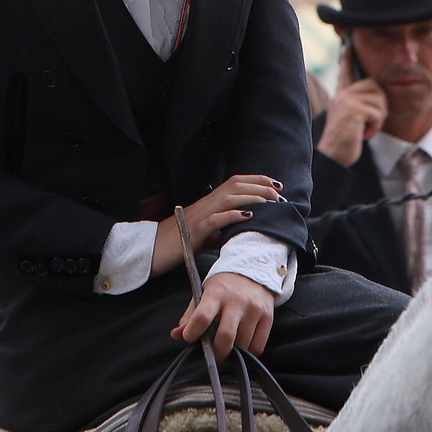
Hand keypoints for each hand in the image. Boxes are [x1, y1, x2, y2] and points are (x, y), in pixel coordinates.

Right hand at [151, 175, 281, 276]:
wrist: (152, 251)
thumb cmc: (178, 243)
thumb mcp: (205, 234)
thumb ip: (222, 229)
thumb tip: (242, 231)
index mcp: (209, 202)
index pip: (235, 183)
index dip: (257, 180)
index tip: (276, 186)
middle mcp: (205, 204)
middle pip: (235, 185)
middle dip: (260, 186)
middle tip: (279, 196)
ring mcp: (199, 216)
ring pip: (228, 198)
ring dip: (252, 198)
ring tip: (269, 204)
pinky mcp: (194, 231)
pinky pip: (215, 219)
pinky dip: (233, 216)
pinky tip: (248, 216)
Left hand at [171, 272, 275, 360]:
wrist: (254, 268)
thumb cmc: (224, 285)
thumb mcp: (204, 292)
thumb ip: (190, 315)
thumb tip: (177, 335)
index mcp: (217, 293)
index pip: (202, 318)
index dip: (192, 333)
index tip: (190, 338)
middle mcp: (237, 301)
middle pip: (225, 337)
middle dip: (216, 354)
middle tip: (212, 357)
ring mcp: (254, 309)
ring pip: (243, 344)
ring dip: (232, 354)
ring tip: (226, 350)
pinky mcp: (267, 316)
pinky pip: (258, 345)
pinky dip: (248, 353)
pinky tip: (241, 349)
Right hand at [315, 49, 387, 166]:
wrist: (333, 156)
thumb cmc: (344, 141)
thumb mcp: (350, 119)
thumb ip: (359, 105)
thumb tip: (378, 93)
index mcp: (340, 96)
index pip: (344, 73)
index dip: (346, 59)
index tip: (347, 46)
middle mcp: (342, 95)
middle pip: (375, 87)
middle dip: (380, 105)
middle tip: (370, 122)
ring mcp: (347, 100)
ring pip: (380, 101)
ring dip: (378, 119)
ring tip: (364, 130)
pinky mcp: (354, 110)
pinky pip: (378, 114)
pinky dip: (375, 127)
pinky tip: (363, 134)